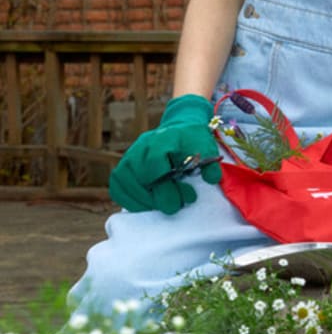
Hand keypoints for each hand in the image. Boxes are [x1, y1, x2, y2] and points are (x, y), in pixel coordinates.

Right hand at [109, 95, 221, 214]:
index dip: (168, 184)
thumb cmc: (192, 142)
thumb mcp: (206, 148)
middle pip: (142, 176)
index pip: (155, 160)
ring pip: (127, 185)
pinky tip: (150, 204)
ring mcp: (129, 157)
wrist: (179, 129)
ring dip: (147, 201)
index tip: (188, 195)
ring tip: (167, 204)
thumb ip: (211, 164)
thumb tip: (212, 178)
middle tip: (179, 204)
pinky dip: (132, 201)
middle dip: (162, 196)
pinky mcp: (121, 169)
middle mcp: (142, 145)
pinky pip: (118, 189)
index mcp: (164, 137)